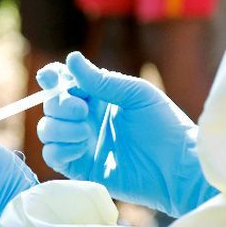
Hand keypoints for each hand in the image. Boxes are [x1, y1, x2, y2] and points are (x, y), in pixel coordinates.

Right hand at [36, 52, 215, 216]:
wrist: (178, 166)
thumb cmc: (165, 125)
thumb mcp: (136, 94)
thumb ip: (102, 81)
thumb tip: (71, 59)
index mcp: (97, 96)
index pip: (64, 82)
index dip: (51, 77)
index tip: (49, 78)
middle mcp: (85, 118)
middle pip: (51, 105)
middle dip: (60, 105)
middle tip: (82, 111)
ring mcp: (81, 143)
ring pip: (47, 130)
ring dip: (59, 128)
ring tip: (85, 132)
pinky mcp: (81, 167)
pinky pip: (52, 155)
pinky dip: (59, 149)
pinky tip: (81, 147)